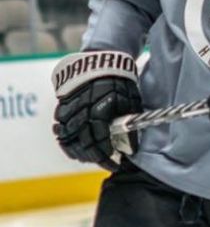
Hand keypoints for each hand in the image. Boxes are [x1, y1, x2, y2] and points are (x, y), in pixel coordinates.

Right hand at [52, 51, 141, 170]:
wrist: (101, 62)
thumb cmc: (120, 82)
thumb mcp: (131, 101)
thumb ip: (130, 124)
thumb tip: (131, 149)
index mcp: (99, 112)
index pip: (99, 143)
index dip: (106, 158)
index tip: (115, 164)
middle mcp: (81, 113)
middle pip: (82, 145)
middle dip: (94, 158)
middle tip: (105, 162)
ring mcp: (68, 111)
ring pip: (68, 140)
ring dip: (79, 152)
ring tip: (91, 157)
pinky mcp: (61, 108)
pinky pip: (60, 130)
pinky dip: (67, 141)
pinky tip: (76, 146)